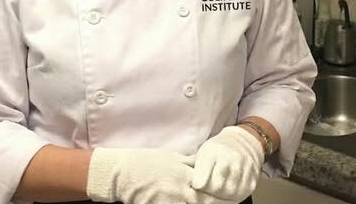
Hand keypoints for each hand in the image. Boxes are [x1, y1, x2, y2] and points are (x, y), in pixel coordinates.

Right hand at [86, 147, 231, 203]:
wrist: (122, 173)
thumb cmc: (145, 161)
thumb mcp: (170, 157)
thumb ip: (189, 163)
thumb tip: (203, 163)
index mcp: (184, 174)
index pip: (210, 187)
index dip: (224, 194)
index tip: (233, 196)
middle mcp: (180, 190)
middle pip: (207, 202)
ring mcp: (170, 203)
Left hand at [192, 126, 263, 201]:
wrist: (242, 142)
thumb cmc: (217, 149)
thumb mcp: (203, 152)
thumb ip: (192, 165)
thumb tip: (178, 177)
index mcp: (213, 152)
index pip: (203, 178)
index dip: (197, 185)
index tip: (195, 185)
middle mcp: (230, 158)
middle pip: (217, 188)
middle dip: (208, 193)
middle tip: (204, 191)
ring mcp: (243, 168)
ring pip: (230, 193)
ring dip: (221, 197)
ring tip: (215, 192)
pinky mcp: (252, 178)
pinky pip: (242, 194)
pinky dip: (233, 197)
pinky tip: (227, 193)